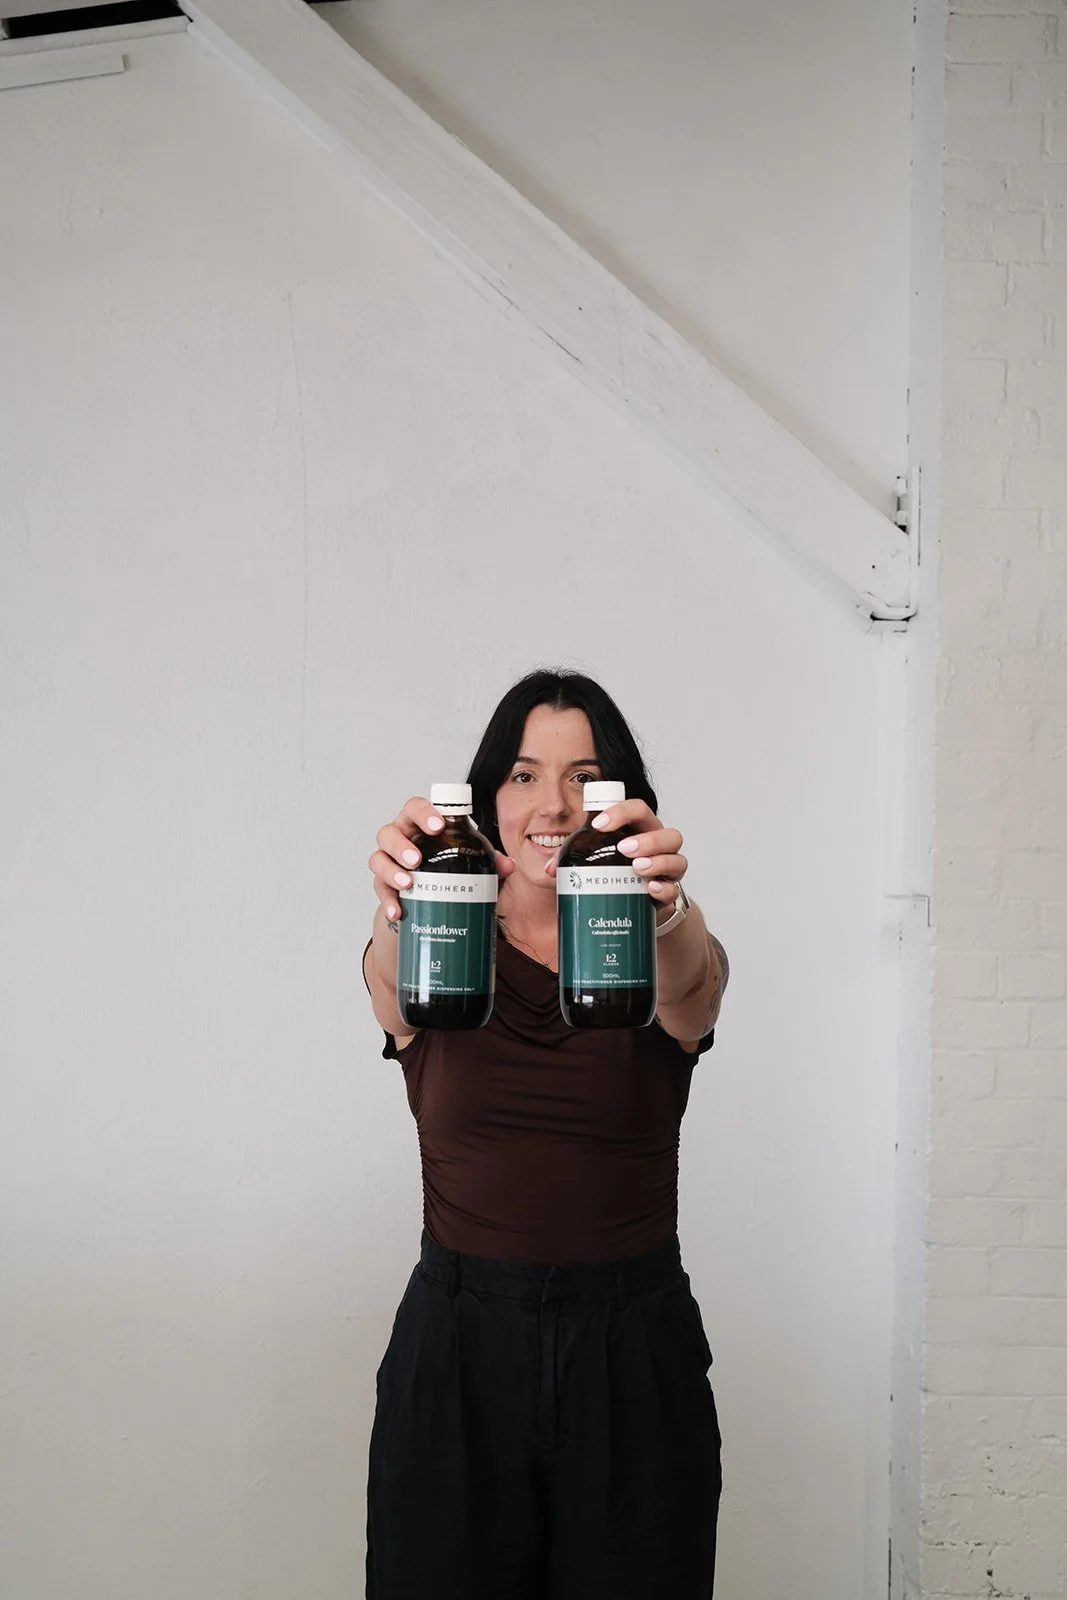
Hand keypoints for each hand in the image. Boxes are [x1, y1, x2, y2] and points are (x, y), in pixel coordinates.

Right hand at [369, 797, 513, 924]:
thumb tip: (507, 865)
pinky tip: (398, 912)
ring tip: (408, 883)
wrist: (429, 897)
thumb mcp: (470, 863)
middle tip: (417, 859)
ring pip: (378, 858)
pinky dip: (388, 901)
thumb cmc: (449, 867)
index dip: (424, 812)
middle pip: (388, 832)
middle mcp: (400, 838)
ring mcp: (388, 862)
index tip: (438, 825)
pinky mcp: (383, 885)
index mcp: (419, 824)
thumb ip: (489, 861)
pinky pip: (379, 890)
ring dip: (391, 871)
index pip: (415, 807)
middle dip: (401, 845)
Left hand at [544, 799, 685, 909]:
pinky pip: (675, 889)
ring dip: (658, 861)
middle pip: (667, 832)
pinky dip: (665, 888)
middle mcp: (659, 845)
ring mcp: (667, 868)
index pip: (638, 809)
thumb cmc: (613, 870)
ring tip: (637, 868)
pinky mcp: (669, 891)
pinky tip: (650, 889)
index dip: (621, 812)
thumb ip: (572, 858)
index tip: (599, 824)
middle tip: (623, 849)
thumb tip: (551, 869)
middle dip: (647, 839)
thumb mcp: (592, 859)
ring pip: (677, 857)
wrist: (634, 902)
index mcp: (639, 829)